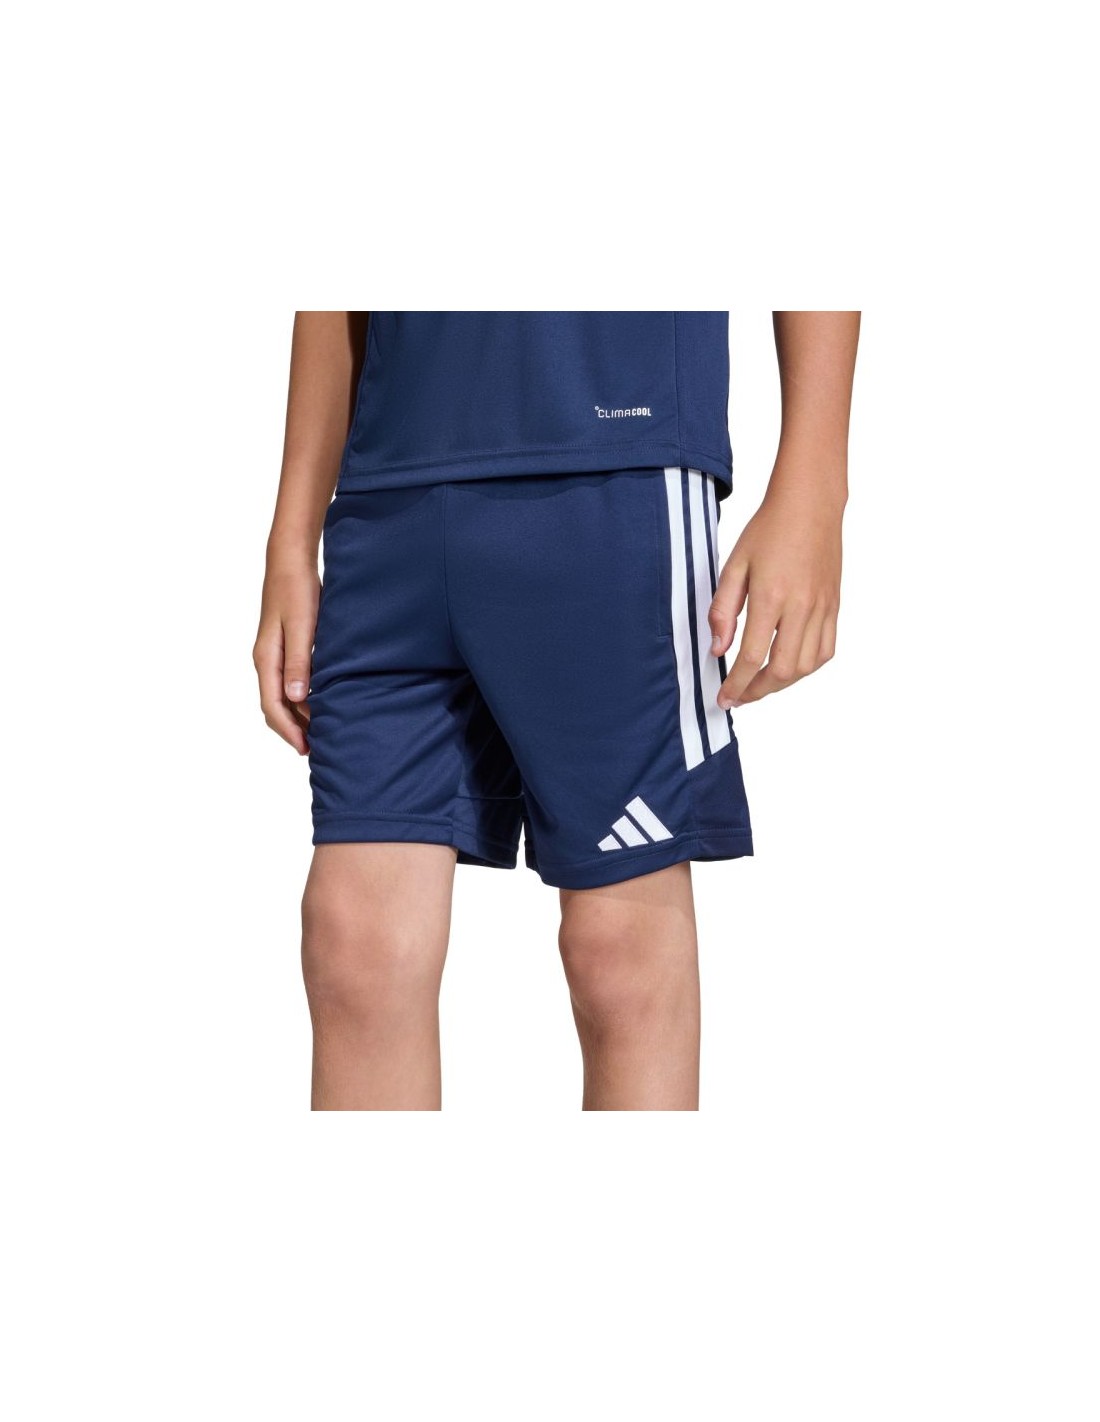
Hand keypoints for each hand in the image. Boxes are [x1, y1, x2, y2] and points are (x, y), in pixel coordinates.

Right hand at [253, 561, 320, 753]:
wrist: (291, 561)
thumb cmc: (297, 590)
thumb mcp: (303, 625)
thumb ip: (299, 661)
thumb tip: (296, 697)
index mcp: (267, 658)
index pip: (273, 705)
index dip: (288, 730)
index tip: (305, 748)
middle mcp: (266, 660)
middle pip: (274, 706)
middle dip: (292, 729)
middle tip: (316, 749)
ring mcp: (274, 654)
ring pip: (282, 696)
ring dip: (298, 715)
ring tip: (320, 732)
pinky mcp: (285, 648)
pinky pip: (289, 682)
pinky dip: (302, 698)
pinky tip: (320, 702)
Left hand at [709, 480, 842, 706]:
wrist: (810, 504)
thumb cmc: (769, 530)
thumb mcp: (734, 565)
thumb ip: (723, 609)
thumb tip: (718, 649)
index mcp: (771, 596)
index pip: (751, 656)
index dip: (736, 685)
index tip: (724, 698)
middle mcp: (801, 606)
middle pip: (782, 670)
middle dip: (757, 691)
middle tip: (739, 696)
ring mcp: (822, 608)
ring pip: (806, 666)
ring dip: (782, 683)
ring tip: (760, 684)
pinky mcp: (834, 606)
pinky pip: (825, 651)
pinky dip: (806, 668)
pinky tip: (789, 667)